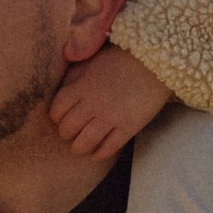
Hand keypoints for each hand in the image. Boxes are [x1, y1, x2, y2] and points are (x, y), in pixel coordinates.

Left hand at [49, 46, 172, 160]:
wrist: (156, 61)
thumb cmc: (123, 58)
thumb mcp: (93, 61)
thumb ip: (75, 75)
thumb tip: (61, 88)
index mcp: (82, 86)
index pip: (57, 109)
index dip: (56, 117)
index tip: (60, 118)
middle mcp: (93, 103)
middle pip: (68, 128)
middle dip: (66, 133)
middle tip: (71, 133)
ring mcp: (111, 116)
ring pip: (85, 142)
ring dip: (80, 148)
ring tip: (81, 147)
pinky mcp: (129, 126)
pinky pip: (109, 147)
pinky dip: (100, 154)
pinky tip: (98, 153)